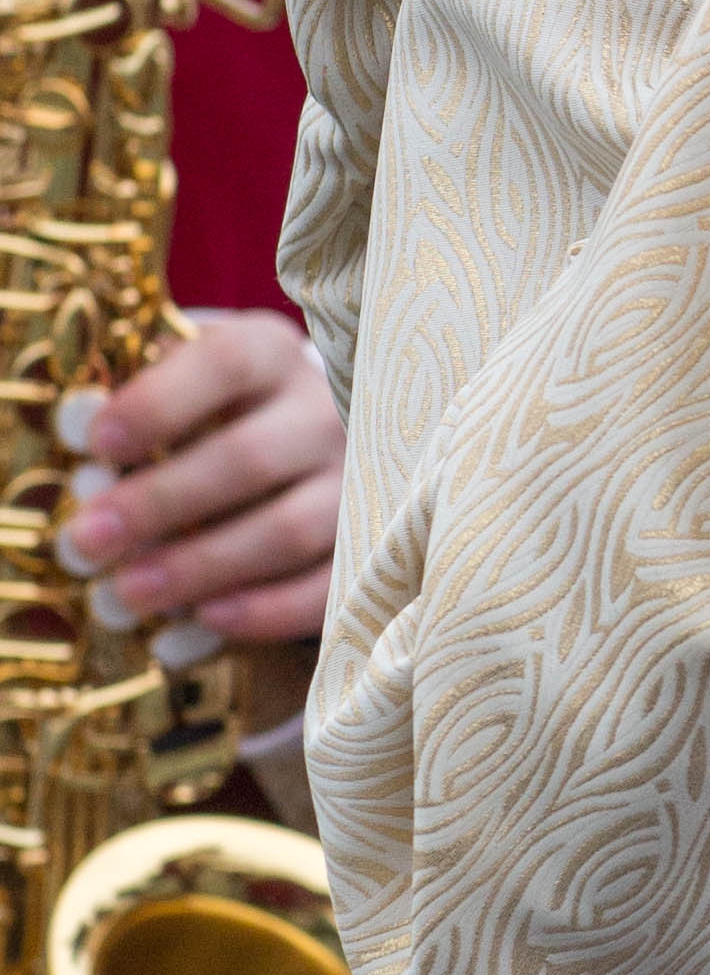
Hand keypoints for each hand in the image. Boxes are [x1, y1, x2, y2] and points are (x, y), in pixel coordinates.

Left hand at [56, 312, 341, 663]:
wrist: (301, 451)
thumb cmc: (214, 417)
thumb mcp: (179, 389)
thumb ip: (133, 407)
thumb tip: (78, 431)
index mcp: (269, 356)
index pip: (223, 365)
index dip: (159, 404)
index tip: (99, 445)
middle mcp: (324, 412)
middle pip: (247, 459)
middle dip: (159, 504)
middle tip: (88, 540)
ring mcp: (357, 482)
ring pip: (287, 530)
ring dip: (201, 566)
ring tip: (128, 593)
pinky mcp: (367, 546)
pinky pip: (325, 586)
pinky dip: (265, 609)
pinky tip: (205, 619)